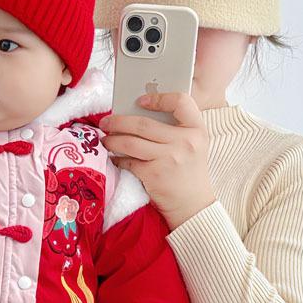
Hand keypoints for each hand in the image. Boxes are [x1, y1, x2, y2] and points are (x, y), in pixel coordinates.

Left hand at [99, 92, 216, 230]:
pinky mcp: (154, 175)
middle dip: (119, 122)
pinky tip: (115, 158)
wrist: (193, 204)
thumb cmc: (189, 171)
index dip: (159, 97)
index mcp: (197, 129)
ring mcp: (169, 158)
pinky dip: (118, 159)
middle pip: (144, 124)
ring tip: (105, 140)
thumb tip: (137, 112)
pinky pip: (128, 162)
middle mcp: (185, 142)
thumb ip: (176, 128)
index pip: (180, 102)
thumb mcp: (193, 145)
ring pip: (131, 143)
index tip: (140, 100)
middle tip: (106, 122)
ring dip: (112, 140)